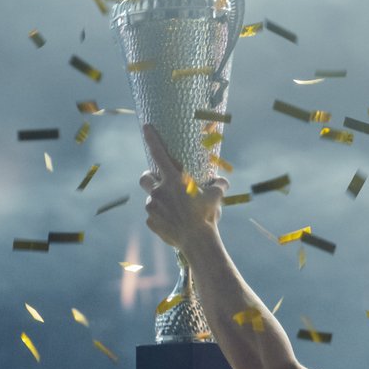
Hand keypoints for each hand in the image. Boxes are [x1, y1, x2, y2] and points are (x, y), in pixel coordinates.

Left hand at [139, 122, 226, 250]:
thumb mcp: (216, 197)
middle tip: (160, 181)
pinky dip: (162, 218)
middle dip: (149, 177)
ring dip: (160, 201)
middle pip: (144, 177)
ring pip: (151, 199)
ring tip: (176, 210)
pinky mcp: (151, 222)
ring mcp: (152, 207)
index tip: (146, 127)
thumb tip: (223, 181)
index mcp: (173, 180)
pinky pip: (154, 217)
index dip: (152, 138)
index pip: (158, 153)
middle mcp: (159, 192)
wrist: (197, 241)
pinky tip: (173, 223)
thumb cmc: (206, 215)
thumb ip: (219, 185)